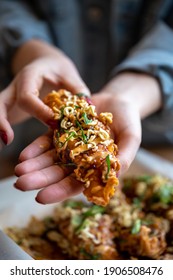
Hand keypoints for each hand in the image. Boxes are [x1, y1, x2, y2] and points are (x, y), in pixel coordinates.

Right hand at [0, 39, 88, 145]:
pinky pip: (2, 116)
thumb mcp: (69, 74)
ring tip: (2, 145)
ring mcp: (11, 97)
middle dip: (1, 120)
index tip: (53, 122)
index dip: (38, 111)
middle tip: (8, 140)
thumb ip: (77, 89)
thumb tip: (88, 107)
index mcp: (30, 76)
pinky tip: (3, 143)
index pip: (27, 96)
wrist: (44, 62)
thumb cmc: (57, 68)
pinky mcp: (11, 107)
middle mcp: (16, 87)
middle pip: (1, 103)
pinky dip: (1, 128)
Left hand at [14, 90, 140, 203]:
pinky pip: (46, 141)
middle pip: (57, 172)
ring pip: (48, 158)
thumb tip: (114, 176)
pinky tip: (24, 155)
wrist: (118, 101)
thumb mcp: (131, 138)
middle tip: (21, 184)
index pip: (76, 184)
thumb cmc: (129, 122)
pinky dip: (35, 148)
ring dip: (33, 165)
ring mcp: (68, 145)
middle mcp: (79, 160)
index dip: (59, 191)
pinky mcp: (61, 131)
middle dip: (39, 179)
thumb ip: (125, 156)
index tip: (41, 197)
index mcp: (94, 167)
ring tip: (19, 170)